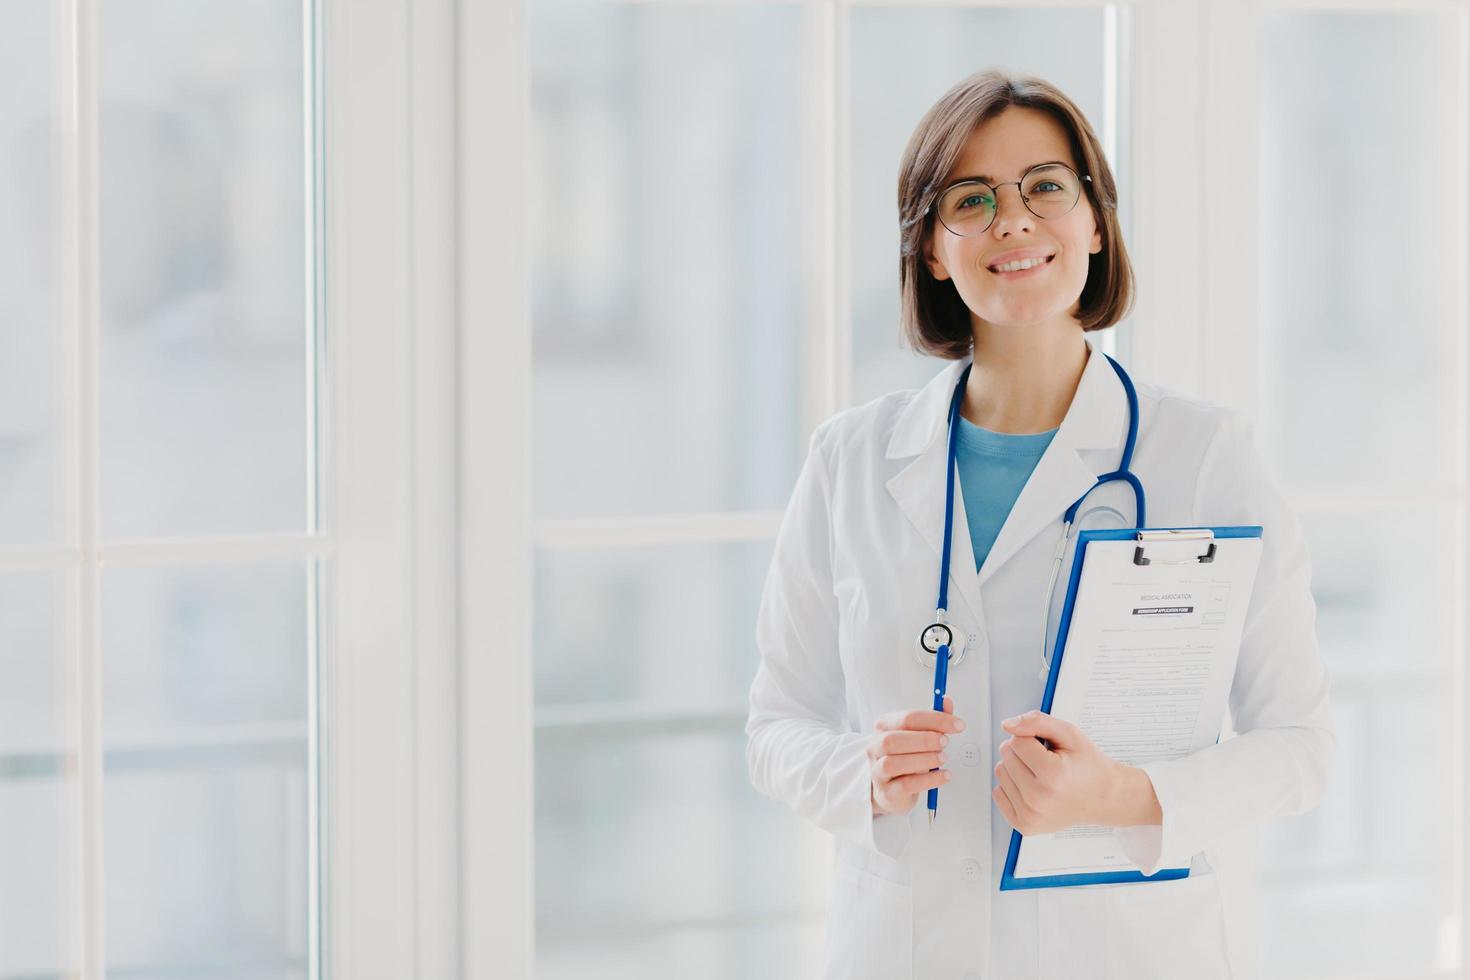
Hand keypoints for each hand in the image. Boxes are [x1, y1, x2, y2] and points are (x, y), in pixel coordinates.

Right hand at [868, 696, 965, 815]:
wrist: (891, 789)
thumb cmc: (905, 758)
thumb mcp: (918, 736)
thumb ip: (933, 720)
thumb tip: (946, 701)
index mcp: (884, 727)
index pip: (907, 718)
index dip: (935, 719)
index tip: (957, 725)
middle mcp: (876, 747)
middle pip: (893, 739)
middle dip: (924, 739)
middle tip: (945, 742)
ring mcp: (878, 770)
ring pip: (894, 763)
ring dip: (924, 759)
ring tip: (942, 758)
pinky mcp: (887, 792)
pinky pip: (905, 785)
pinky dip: (928, 780)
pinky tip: (943, 775)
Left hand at [991, 710, 1123, 834]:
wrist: (1104, 798)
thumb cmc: (1088, 766)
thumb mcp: (1070, 734)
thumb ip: (1037, 722)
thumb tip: (1007, 725)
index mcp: (1052, 775)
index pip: (1016, 741)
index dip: (1032, 738)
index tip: (1049, 748)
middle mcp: (1039, 799)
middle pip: (1006, 756)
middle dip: (1024, 751)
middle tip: (1048, 761)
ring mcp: (1030, 816)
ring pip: (1000, 772)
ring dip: (1017, 768)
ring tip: (1042, 774)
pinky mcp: (1024, 826)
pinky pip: (998, 793)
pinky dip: (1013, 786)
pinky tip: (1033, 787)